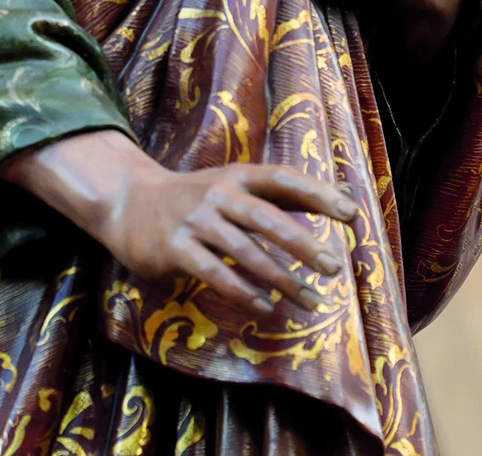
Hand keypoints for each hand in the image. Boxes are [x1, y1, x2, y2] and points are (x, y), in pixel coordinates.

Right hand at [0, 129, 355, 318]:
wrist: (130, 202)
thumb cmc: (194, 199)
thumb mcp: (231, 187)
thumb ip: (274, 197)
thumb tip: (336, 200)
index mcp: (236, 175)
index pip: (282, 179)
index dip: (317, 194)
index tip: (351, 213)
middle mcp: (218, 193)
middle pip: (267, 218)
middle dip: (303, 244)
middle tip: (334, 268)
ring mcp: (195, 220)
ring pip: (245, 251)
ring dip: (281, 279)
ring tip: (310, 301)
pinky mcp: (176, 247)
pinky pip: (215, 273)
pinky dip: (243, 292)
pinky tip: (265, 307)